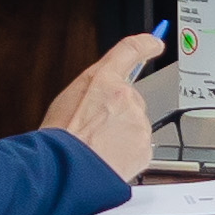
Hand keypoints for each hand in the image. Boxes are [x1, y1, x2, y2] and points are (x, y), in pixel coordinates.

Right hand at [39, 35, 159, 183]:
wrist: (65, 170)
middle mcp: (124, 96)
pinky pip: (139, 148)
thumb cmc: (59, 139)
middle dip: (118, 113)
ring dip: (122, 135)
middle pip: (131, 99)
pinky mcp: (145, 147)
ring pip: (135, 125)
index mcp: (102, 80)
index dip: (146, 44)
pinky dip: (127, 154)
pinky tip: (108, 159)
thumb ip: (91, 93)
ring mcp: (138, 122)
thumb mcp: (66, 101)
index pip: (131, 49)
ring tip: (98, 148)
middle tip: (97, 130)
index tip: (155, 43)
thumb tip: (100, 96)